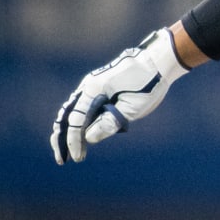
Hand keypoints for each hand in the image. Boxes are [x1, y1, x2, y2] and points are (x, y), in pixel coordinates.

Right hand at [51, 27, 189, 163]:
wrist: (158, 60)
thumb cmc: (148, 83)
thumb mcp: (132, 107)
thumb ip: (109, 123)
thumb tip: (89, 138)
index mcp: (94, 89)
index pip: (75, 121)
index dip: (74, 141)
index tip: (77, 158)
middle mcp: (88, 86)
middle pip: (66, 116)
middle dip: (62, 139)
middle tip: (62, 160)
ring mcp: (92, 85)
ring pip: (72, 111)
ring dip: (68, 131)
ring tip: (69, 151)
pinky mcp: (99, 87)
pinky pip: (82, 107)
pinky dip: (79, 122)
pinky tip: (82, 135)